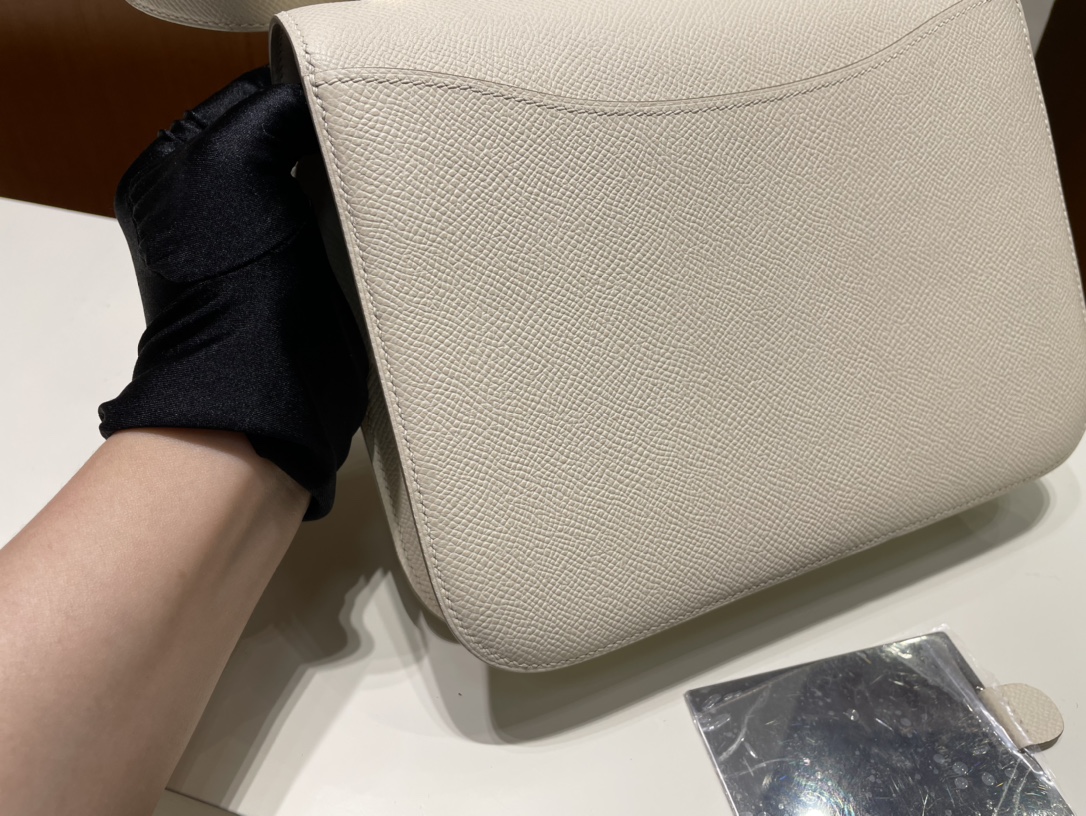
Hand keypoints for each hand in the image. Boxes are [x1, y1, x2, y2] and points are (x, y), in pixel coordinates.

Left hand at [99, 67, 367, 518]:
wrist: (267, 384)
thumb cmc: (235, 280)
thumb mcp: (232, 162)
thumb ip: (266, 113)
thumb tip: (306, 99)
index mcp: (175, 170)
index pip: (244, 101)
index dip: (292, 96)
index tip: (341, 97)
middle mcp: (212, 207)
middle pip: (281, 143)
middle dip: (321, 138)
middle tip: (364, 136)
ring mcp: (259, 246)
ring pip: (314, 184)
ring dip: (346, 180)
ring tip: (377, 174)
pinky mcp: (304, 282)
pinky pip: (337, 227)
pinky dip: (359, 218)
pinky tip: (381, 214)